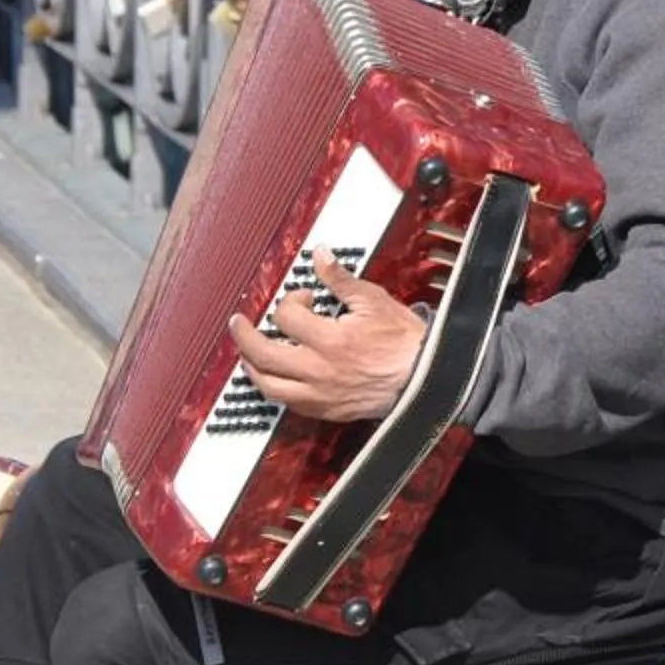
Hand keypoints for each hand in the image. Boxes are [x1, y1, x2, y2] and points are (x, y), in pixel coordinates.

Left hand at [226, 253, 425, 424]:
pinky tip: (274, 378)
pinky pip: (288, 404)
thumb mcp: (373, 300)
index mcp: (331, 340)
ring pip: (270, 386)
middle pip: (264, 355)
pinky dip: (275, 389)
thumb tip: (321, 255)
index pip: (286, 318)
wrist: (426, 379)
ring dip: (252, 367)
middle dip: (244, 336)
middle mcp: (320, 370)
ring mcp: (321, 394)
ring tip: (248, 354)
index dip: (290, 301)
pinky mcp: (327, 410)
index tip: (303, 298)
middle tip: (238, 324)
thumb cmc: (404, 342)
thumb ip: (340, 279)